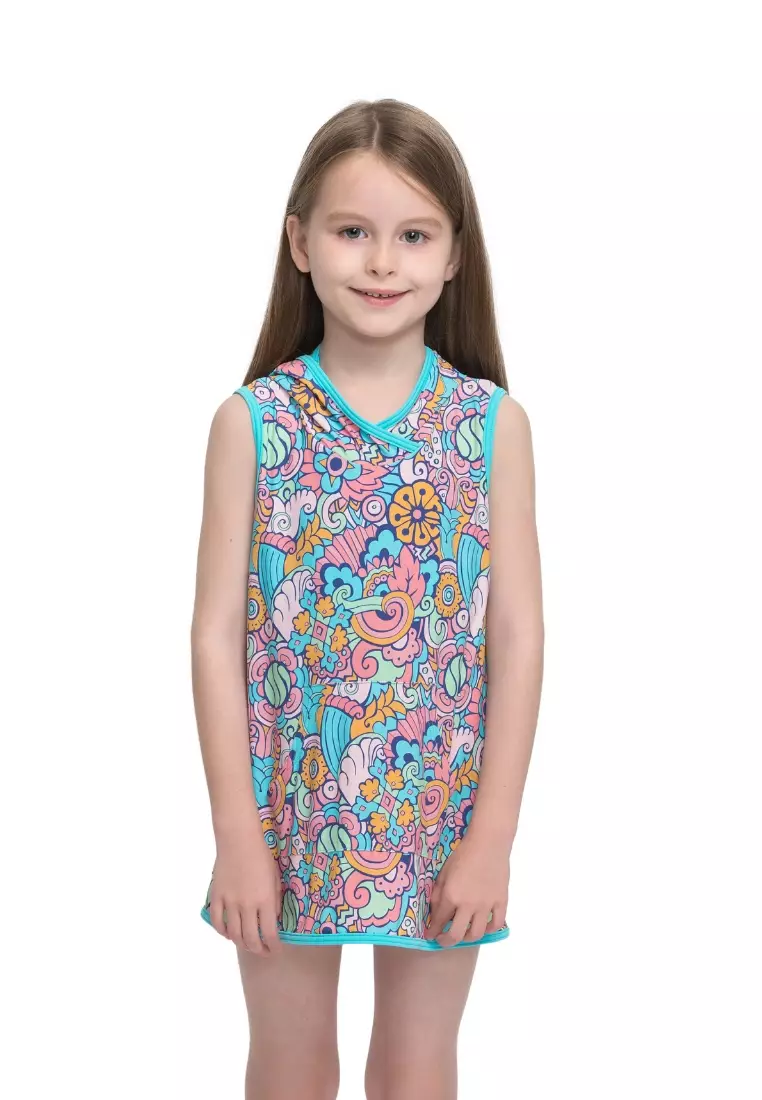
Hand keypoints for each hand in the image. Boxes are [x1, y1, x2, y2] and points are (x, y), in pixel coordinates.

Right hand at [208, 822, 283, 955]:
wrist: (239, 839)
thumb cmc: (261, 856)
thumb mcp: (276, 878)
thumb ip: (275, 901)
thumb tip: (273, 920)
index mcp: (265, 900)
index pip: (270, 934)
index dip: (274, 946)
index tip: (276, 950)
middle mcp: (247, 905)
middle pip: (251, 939)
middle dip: (259, 950)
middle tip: (263, 951)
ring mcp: (229, 902)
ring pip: (233, 934)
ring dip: (242, 943)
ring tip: (248, 944)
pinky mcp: (217, 897)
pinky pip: (217, 922)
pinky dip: (223, 932)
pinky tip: (229, 933)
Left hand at [424, 835, 509, 947]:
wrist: (488, 843)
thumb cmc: (463, 854)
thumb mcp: (444, 872)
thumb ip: (438, 892)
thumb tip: (433, 909)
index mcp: (451, 895)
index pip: (439, 921)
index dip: (432, 931)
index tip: (429, 935)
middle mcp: (468, 904)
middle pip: (457, 935)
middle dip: (446, 941)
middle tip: (442, 940)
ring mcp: (486, 905)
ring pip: (477, 934)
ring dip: (467, 938)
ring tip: (463, 934)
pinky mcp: (501, 901)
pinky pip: (496, 924)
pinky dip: (489, 929)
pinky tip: (483, 926)